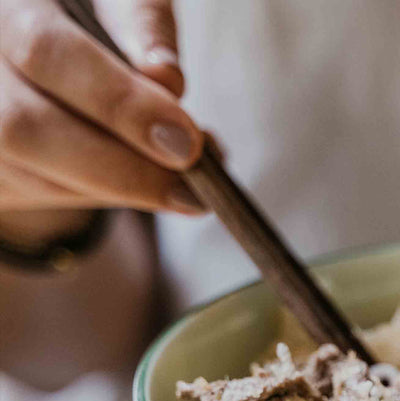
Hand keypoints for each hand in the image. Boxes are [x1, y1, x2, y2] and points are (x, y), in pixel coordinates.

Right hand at [0, 0, 203, 217]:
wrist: (34, 38)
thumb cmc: (87, 11)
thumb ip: (142, 23)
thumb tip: (166, 79)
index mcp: (4, 5)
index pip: (47, 53)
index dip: (120, 103)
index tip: (185, 142)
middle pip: (24, 129)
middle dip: (121, 168)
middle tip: (193, 188)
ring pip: (31, 175)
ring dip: (119, 190)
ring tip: (184, 183)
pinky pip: (37, 195)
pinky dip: (101, 195)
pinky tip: (141, 180)